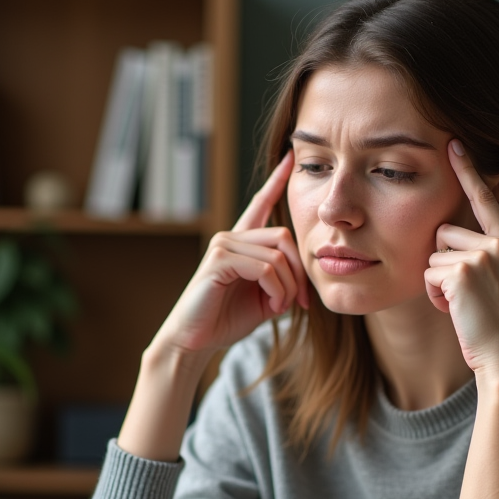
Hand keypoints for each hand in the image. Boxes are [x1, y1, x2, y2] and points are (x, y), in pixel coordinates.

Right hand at [150, 152, 307, 358]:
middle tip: (301, 302)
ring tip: (281, 308)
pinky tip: (272, 306)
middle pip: (284, 236)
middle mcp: (231, 237)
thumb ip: (282, 281)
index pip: (261, 204)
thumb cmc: (227, 320)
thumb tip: (302, 279)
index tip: (289, 157)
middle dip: (299, 271)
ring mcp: (223, 245)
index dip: (276, 181)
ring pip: (277, 255)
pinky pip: (265, 268)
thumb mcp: (265, 299)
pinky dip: (276, 289)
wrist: (197, 341)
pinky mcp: (218, 260)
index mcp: (242, 243)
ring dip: (288, 286)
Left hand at [424, 140, 498, 384]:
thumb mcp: (497, 283)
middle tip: (465, 296)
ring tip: (463, 305)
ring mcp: (484, 255)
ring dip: (437, 283)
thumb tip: (446, 237)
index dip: (468, 170)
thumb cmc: (496, 327)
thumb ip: (481, 256)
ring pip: (432, 255)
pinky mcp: (464, 271)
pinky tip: (457, 312)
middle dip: (442, 264)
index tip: (454, 142)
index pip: (486, 199)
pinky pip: (428, 275)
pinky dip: (435, 297)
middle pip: (443, 233)